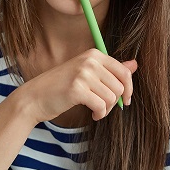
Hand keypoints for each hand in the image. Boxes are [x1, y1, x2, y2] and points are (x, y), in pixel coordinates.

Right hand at [16, 49, 135, 122]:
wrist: (34, 97)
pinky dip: (99, 114)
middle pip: (119, 87)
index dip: (129, 89)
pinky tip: (92, 115)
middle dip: (115, 102)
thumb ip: (111, 70)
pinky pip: (101, 106)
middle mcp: (89, 61)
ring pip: (111, 98)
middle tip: (103, 108)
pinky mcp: (77, 89)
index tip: (125, 100)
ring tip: (95, 111)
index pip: (124, 72)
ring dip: (106, 110)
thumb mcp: (87, 74)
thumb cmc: (61, 87)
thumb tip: (134, 64)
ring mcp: (83, 74)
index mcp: (94, 54)